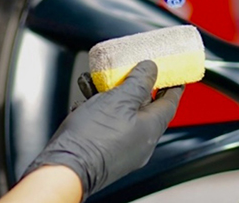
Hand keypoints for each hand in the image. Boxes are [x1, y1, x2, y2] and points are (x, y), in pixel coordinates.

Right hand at [23, 60, 183, 199]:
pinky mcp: (106, 151)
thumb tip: (150, 69)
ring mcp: (124, 148)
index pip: (170, 102)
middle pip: (146, 107)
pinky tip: (87, 99)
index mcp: (151, 128)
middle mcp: (141, 141)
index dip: (173, 86)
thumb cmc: (92, 138)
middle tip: (133, 72)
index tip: (174, 75)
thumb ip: (139, 82)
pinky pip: (109, 124)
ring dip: (112, 95)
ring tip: (98, 82)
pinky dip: (100, 109)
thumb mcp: (119, 99)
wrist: (64, 170)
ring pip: (123, 113)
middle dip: (136, 87)